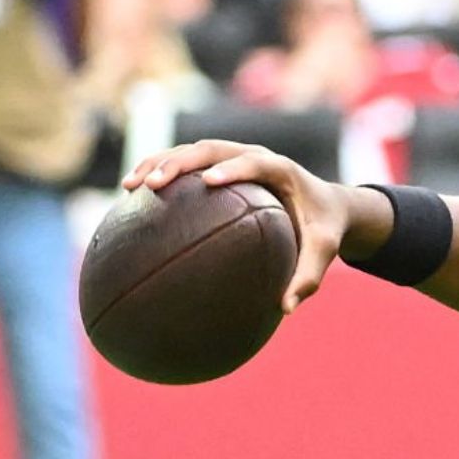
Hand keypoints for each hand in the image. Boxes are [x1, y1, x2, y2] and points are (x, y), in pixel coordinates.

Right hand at [122, 141, 360, 312]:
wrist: (328, 204)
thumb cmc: (324, 229)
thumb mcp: (324, 252)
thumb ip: (308, 277)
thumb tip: (286, 309)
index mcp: (281, 170)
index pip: (256, 162)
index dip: (234, 167)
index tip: (210, 181)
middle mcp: (255, 156)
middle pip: (212, 148)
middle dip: (180, 162)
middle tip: (153, 185)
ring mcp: (235, 157)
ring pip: (192, 150)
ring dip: (159, 162)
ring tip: (130, 187)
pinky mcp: (222, 164)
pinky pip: (187, 163)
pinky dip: (159, 171)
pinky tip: (131, 196)